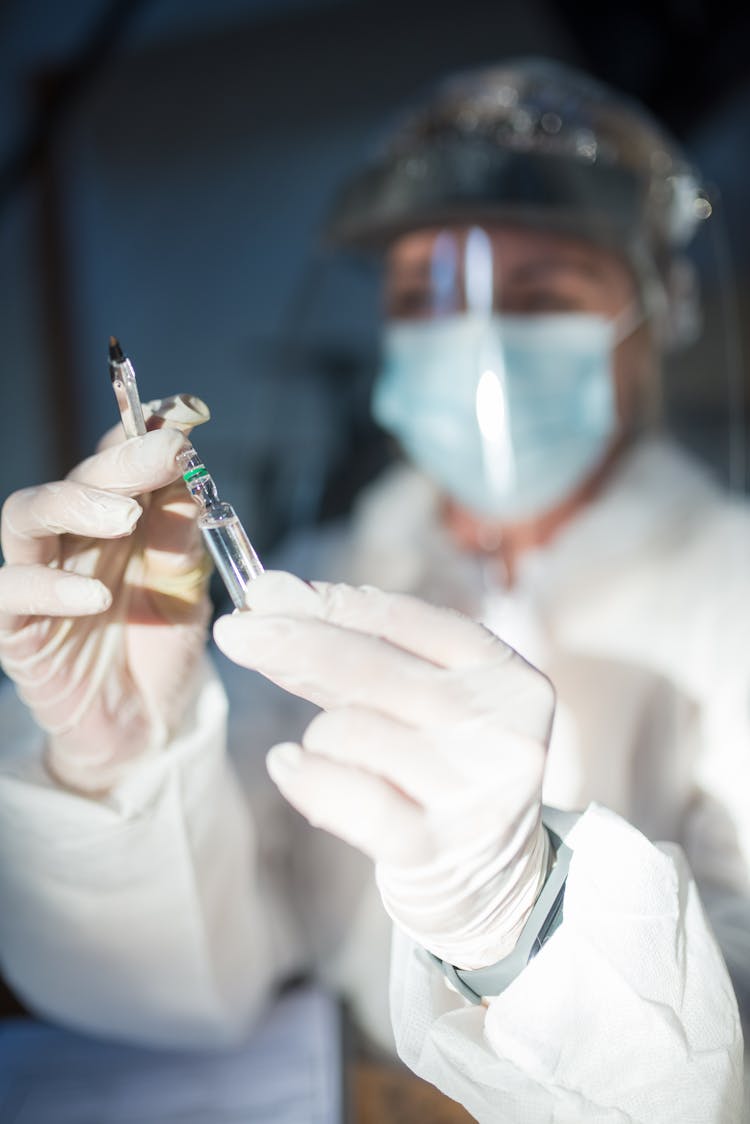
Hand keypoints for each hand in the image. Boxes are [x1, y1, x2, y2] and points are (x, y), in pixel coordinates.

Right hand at [0, 396, 211, 793]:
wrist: (144, 727)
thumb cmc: (160, 649)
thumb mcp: (186, 590)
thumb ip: (183, 538)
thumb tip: (191, 476)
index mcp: (117, 520)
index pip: (119, 460)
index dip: (145, 430)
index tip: (187, 413)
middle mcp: (73, 538)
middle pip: (76, 478)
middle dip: (120, 460)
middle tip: (166, 453)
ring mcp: (39, 577)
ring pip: (26, 517)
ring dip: (74, 504)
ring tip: (125, 516)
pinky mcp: (16, 626)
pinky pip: (13, 592)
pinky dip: (52, 588)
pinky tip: (96, 596)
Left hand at [213, 571, 553, 970]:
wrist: (496, 883)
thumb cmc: (443, 773)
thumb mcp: (425, 705)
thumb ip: (357, 653)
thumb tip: (272, 594)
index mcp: (506, 675)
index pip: (406, 621)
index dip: (331, 603)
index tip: (269, 593)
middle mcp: (501, 727)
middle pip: (371, 665)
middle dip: (293, 642)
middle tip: (237, 631)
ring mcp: (472, 789)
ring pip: (348, 729)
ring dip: (320, 737)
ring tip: (334, 756)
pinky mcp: (436, 847)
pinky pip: (347, 795)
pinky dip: (307, 776)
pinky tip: (287, 766)